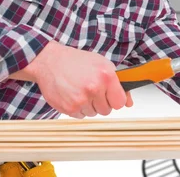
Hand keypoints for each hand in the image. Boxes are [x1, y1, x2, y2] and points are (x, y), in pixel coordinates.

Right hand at [10, 41, 132, 118]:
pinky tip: (72, 94)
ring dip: (89, 105)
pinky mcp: (69, 108)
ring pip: (93, 114)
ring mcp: (81, 99)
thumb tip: (129, 102)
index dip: (115, 99)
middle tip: (91, 89)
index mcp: (106, 76)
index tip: (110, 95)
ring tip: (80, 89)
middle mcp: (94, 88)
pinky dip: (78, 108)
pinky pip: (81, 116)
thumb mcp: (102, 65)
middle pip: (107, 110)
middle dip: (101, 102)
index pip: (120, 102)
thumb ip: (118, 84)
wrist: (50, 61)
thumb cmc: (76, 61)